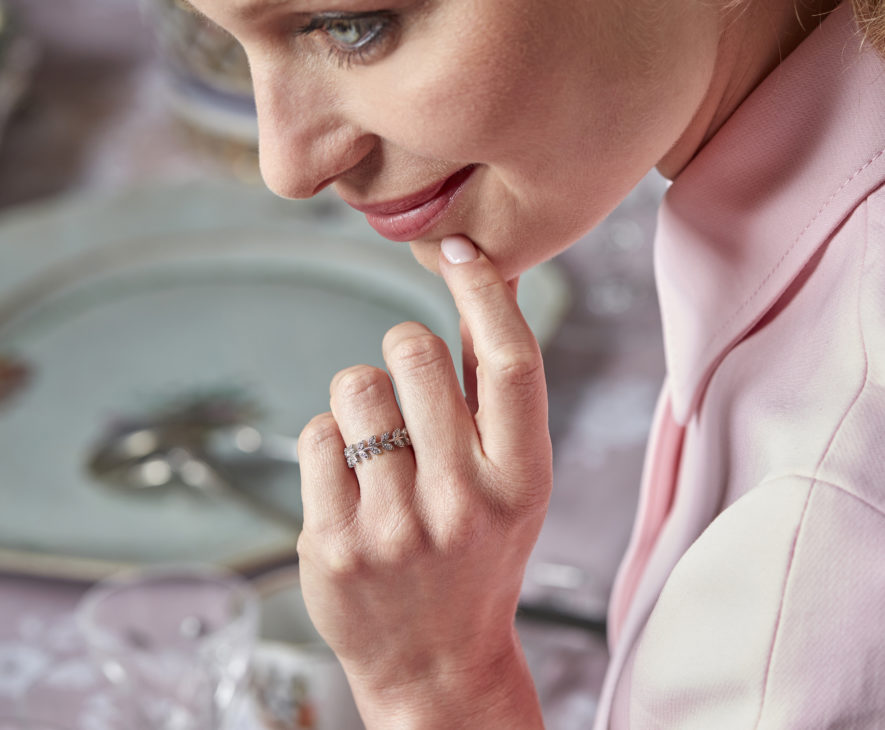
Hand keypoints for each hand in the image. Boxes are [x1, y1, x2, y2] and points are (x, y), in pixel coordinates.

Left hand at [296, 235, 550, 727]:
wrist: (436, 662)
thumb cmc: (479, 555)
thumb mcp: (515, 483)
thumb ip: (499, 393)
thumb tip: (485, 285)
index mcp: (522, 479)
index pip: (510, 361)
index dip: (484, 291)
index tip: (458, 250)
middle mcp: (463, 501)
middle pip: (414, 350)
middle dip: (405, 351)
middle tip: (411, 393)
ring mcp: (395, 526)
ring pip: (354, 384)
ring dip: (362, 398)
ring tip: (380, 448)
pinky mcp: (333, 543)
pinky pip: (315, 434)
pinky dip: (329, 441)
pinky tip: (351, 483)